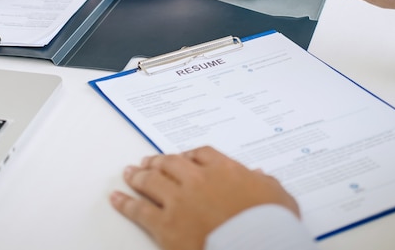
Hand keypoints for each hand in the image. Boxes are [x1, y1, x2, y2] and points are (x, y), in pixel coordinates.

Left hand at [110, 146, 299, 249]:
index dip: (188, 155)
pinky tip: (117, 198)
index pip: (200, 154)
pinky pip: (139, 210)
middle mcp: (198, 180)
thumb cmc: (270, 225)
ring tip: (130, 173)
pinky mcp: (166, 225)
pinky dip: (125, 203)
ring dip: (138, 176)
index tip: (183, 157)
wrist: (257, 247)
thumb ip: (265, 183)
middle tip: (149, 161)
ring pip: (151, 181)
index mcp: (224, 170)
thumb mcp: (277, 197)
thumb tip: (260, 176)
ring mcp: (179, 201)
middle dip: (158, 161)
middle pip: (171, 163)